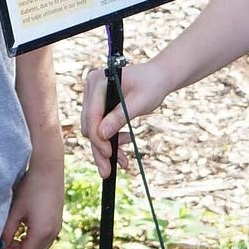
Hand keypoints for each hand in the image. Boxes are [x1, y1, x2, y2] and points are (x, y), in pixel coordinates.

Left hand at [0, 153, 63, 248]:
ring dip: (28, 244)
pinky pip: (47, 236)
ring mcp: (57, 226)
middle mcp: (53, 232)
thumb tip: (1, 245)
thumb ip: (7, 231)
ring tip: (14, 234)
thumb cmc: (31, 189)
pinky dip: (36, 237)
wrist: (48, 170)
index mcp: (42, 232)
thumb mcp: (15, 211)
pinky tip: (26, 226)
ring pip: (42, 245)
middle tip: (6, 242)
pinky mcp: (58, 219)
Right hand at [79, 60, 170, 178]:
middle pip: (89, 125)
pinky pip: (100, 128)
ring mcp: (93, 98)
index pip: (92, 115)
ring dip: (106, 147)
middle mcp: (91, 89)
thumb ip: (120, 117)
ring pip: (94, 130)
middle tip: (108, 170)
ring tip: (123, 161)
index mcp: (98, 81)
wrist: (159, 78)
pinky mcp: (99, 107)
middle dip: (100, 148)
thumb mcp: (140, 102)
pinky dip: (110, 140)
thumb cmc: (152, 85)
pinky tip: (123, 149)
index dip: (98, 137)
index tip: (109, 155)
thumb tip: (102, 135)